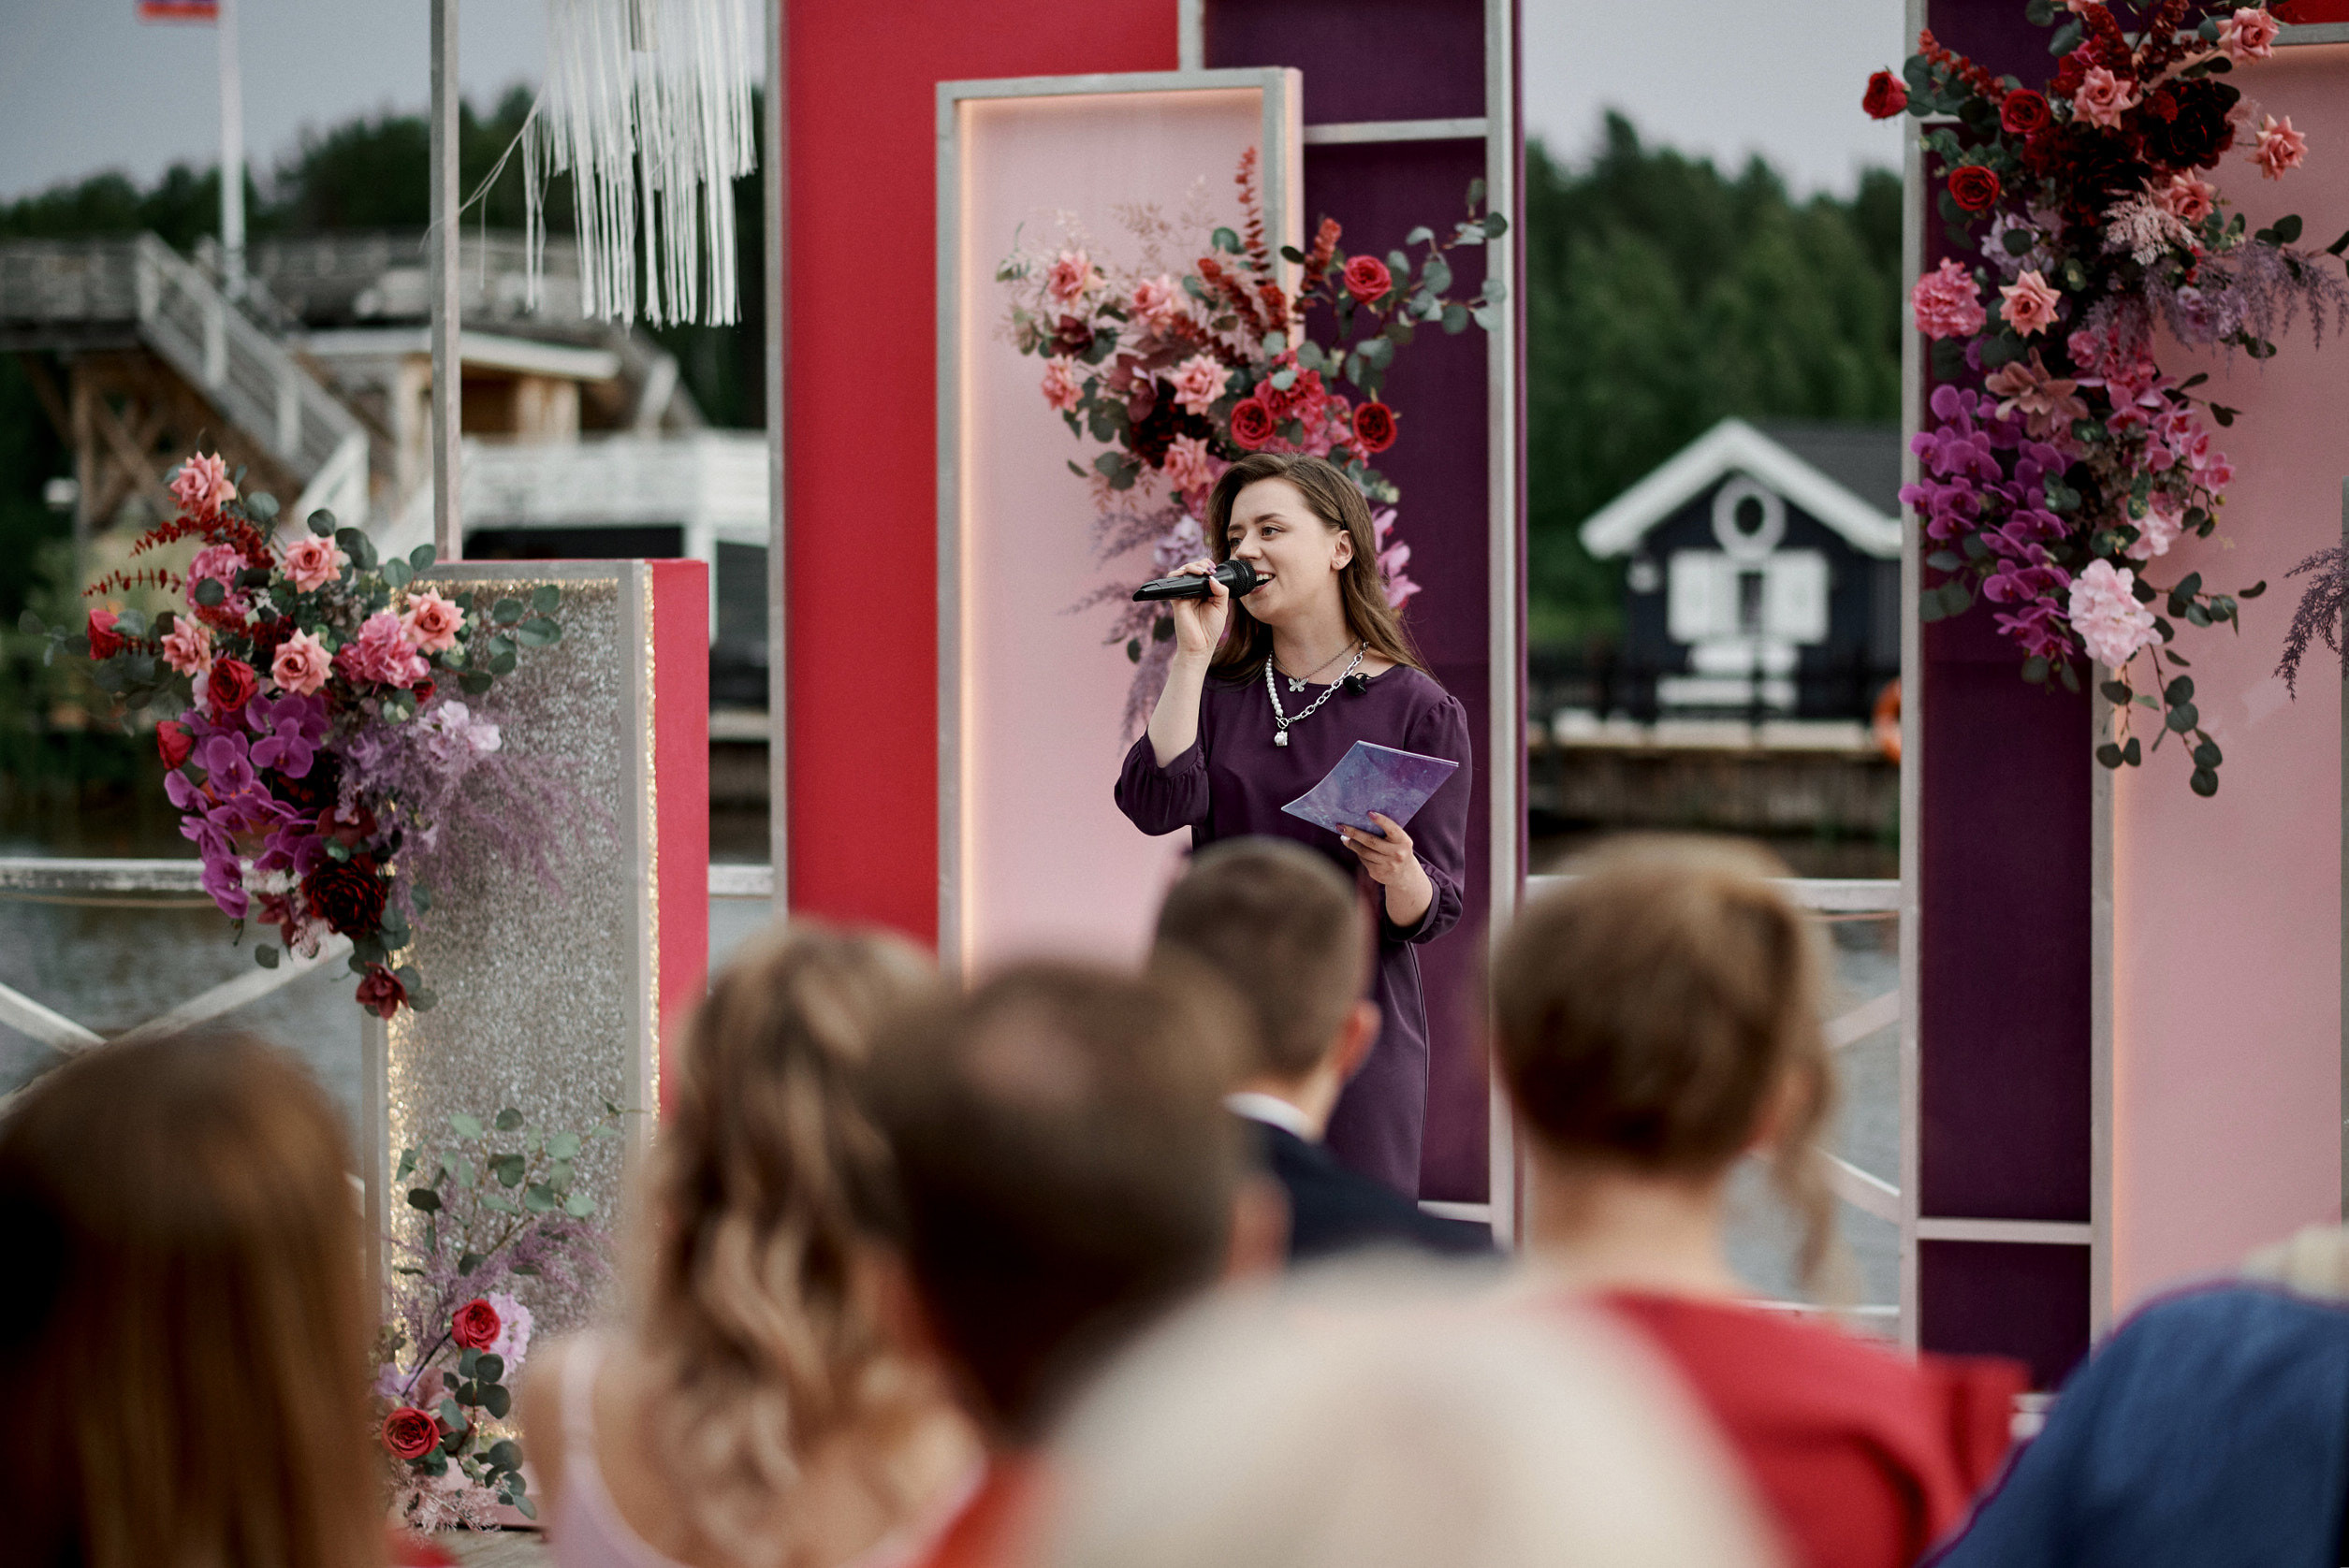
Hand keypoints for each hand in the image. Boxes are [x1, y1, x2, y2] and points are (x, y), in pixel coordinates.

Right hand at [1168, 559, 1229, 661]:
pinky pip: (1173, 582)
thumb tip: (1212, 578)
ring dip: (1191, 567)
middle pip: (1192, 570)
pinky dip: (1178, 574)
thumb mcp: (1222, 608)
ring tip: (1201, 572)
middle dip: (1200, 564)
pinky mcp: (1176, 599)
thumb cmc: (1210, 630)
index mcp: (1204, 593)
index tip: (1214, 568)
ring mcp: (1184, 595)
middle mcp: (1193, 592)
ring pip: (1182, 572)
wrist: (1200, 646)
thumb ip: (1221, 591)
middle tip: (1209, 569)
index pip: (1203, 574)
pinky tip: (1189, 575)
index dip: (1207, 566)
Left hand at [1339, 812, 1433, 926]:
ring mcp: (1388, 865)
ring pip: (1364, 852)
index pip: (1392, 829)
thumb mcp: (1399, 841)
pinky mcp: (1378, 874)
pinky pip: (1364, 860)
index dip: (1381, 821)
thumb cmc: (1398, 850)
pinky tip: (1355, 847)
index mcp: (1404, 841)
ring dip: (1351, 843)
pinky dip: (1358, 853)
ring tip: (1344, 837)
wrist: (1404, 875)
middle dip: (1354, 833)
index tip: (1369, 813)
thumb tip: (1361, 821)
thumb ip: (1386, 832)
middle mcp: (1397, 854)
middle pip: (1371, 841)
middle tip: (1341, 826)